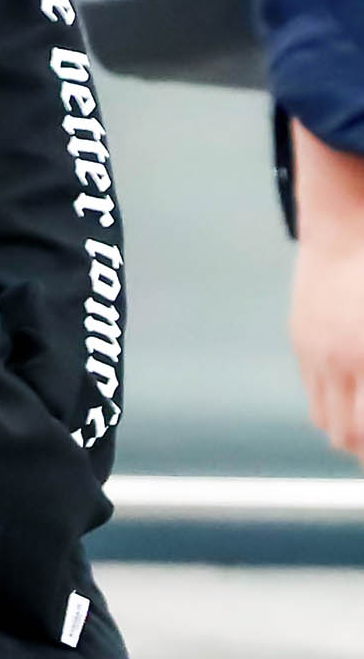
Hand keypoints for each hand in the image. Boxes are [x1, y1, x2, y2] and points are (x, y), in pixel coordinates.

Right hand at [289, 118, 363, 463]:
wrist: (346, 223)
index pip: (362, 432)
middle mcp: (336, 360)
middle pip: (344, 434)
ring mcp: (313, 350)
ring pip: (323, 417)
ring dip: (348, 430)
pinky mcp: (301, 337)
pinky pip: (312, 387)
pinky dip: (332, 401)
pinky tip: (354, 391)